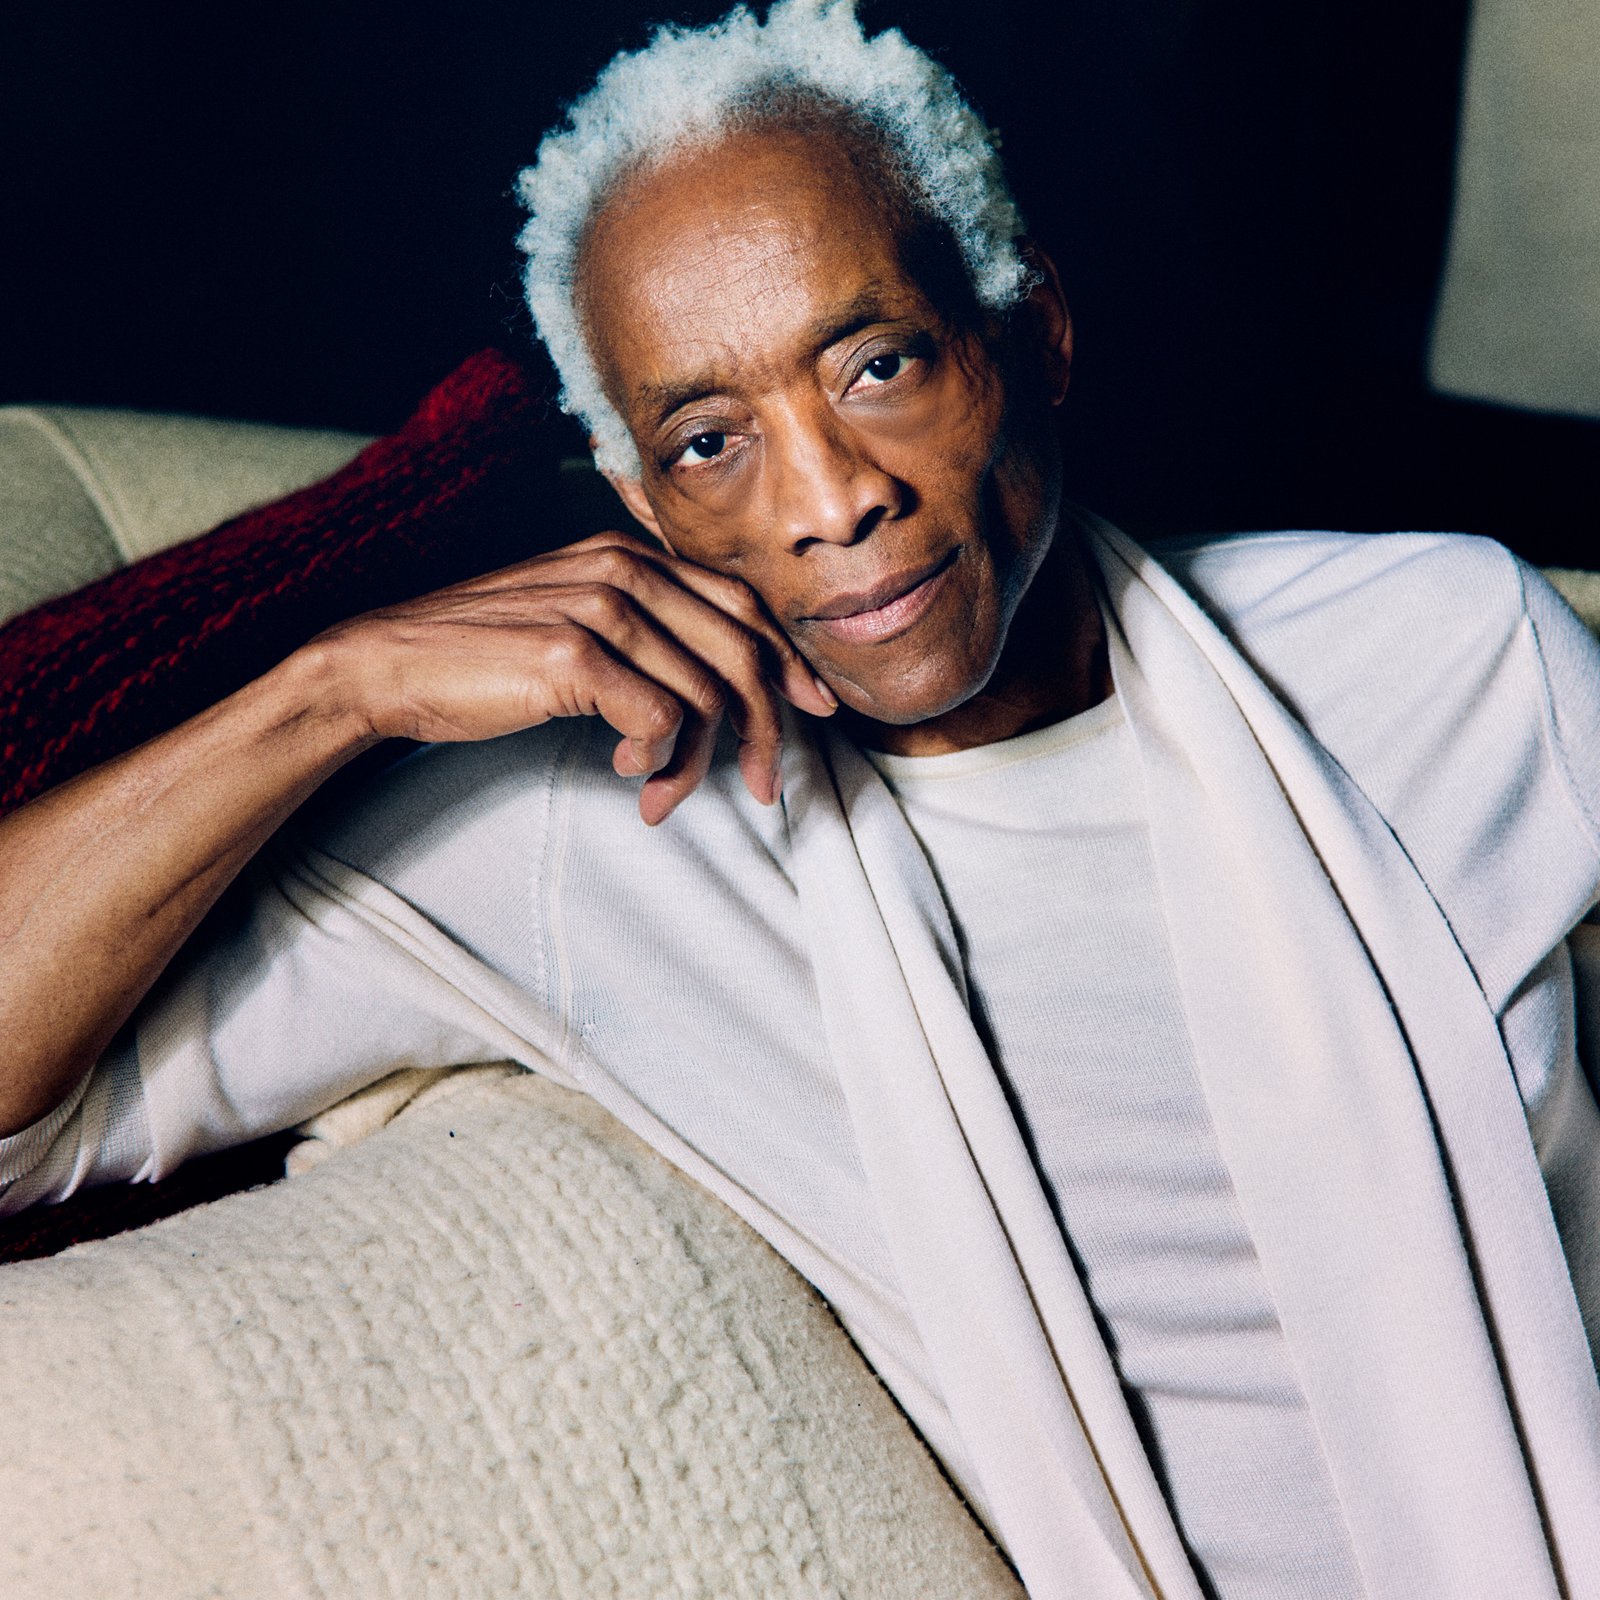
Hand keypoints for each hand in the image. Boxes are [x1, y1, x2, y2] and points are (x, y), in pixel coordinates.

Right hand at [311, 529, 837, 823]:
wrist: (390, 663)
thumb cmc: (486, 655)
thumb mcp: (575, 621)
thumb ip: (643, 635)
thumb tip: (714, 692)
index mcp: (631, 555)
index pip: (742, 606)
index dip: (789, 662)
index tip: (816, 710)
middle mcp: (623, 570)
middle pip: (741, 652)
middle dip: (767, 729)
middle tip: (766, 787)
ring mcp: (598, 608)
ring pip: (704, 695)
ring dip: (698, 764)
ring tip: (665, 798)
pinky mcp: (571, 655)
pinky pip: (658, 718)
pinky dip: (657, 757)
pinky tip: (628, 773)